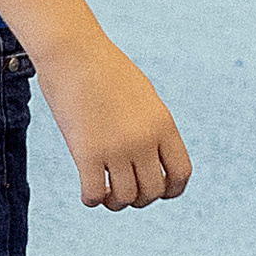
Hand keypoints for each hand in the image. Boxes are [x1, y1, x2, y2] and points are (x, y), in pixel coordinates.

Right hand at [36, 32, 189, 208]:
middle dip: (141, 198)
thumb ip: (152, 127)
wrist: (74, 53)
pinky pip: (95, 194)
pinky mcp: (86, 153)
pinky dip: (92, 199)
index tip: (158, 190)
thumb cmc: (106, 70)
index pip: (181, 173)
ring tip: (107, 195)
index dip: (172, 190)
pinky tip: (88, 192)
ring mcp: (116, 148)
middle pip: (153, 191)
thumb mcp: (143, 96)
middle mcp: (144, 140)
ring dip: (116, 202)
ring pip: (126, 198)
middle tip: (125, 192)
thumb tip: (152, 157)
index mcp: (163, 125)